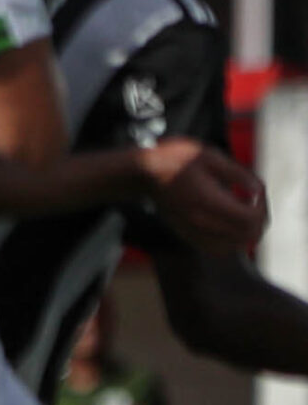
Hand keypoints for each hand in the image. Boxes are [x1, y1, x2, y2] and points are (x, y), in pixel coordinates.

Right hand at [141, 139, 267, 256]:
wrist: (142, 172)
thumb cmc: (174, 159)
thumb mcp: (210, 156)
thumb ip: (237, 174)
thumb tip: (257, 190)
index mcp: (210, 201)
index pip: (250, 219)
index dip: (262, 207)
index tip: (257, 193)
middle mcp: (202, 221)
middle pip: (246, 236)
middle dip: (259, 222)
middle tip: (255, 204)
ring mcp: (192, 230)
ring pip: (233, 247)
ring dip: (246, 234)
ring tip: (244, 215)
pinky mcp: (186, 234)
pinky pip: (216, 248)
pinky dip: (230, 242)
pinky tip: (229, 226)